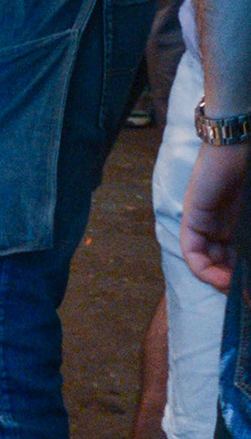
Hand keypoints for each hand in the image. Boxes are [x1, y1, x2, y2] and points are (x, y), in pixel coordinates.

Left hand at [183, 137, 248, 289]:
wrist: (240, 141)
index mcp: (238, 221)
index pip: (238, 257)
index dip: (244, 275)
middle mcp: (220, 225)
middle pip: (223, 263)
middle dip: (234, 283)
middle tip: (247, 298)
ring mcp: (205, 222)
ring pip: (208, 262)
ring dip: (220, 280)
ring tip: (236, 291)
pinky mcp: (193, 219)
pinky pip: (193, 253)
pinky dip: (205, 269)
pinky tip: (221, 279)